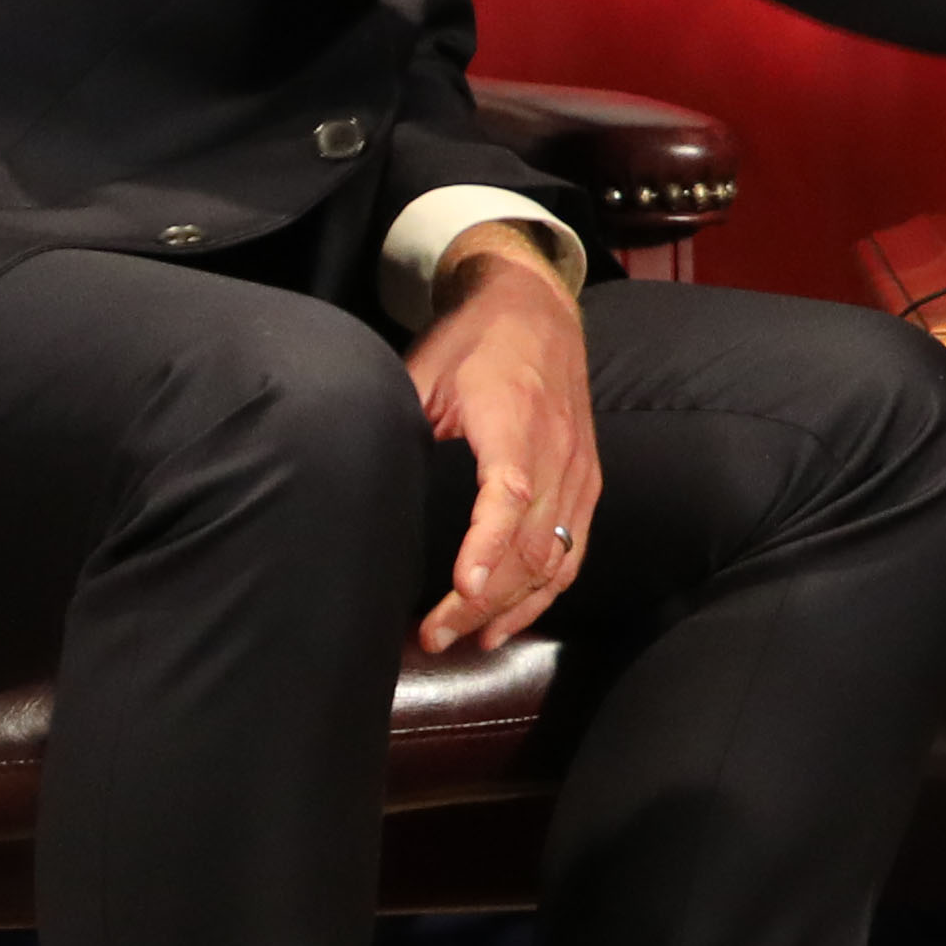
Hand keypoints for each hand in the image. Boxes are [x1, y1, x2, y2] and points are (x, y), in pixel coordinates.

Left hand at [400, 226, 597, 652]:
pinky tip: (512, 620)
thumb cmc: (473, 340)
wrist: (536, 307)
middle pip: (531, 544)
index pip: (509, 493)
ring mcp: (578, 469)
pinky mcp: (588, 481)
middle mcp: (556, 449)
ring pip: (556, 557)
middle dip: (483, 601)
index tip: (464, 589)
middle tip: (433, 635)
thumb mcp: (423, 369)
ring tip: (467, 639)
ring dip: (514, 606)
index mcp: (514, 418)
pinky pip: (576, 549)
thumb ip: (401, 422)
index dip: (487, 546)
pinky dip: (547, 591)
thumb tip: (358, 475)